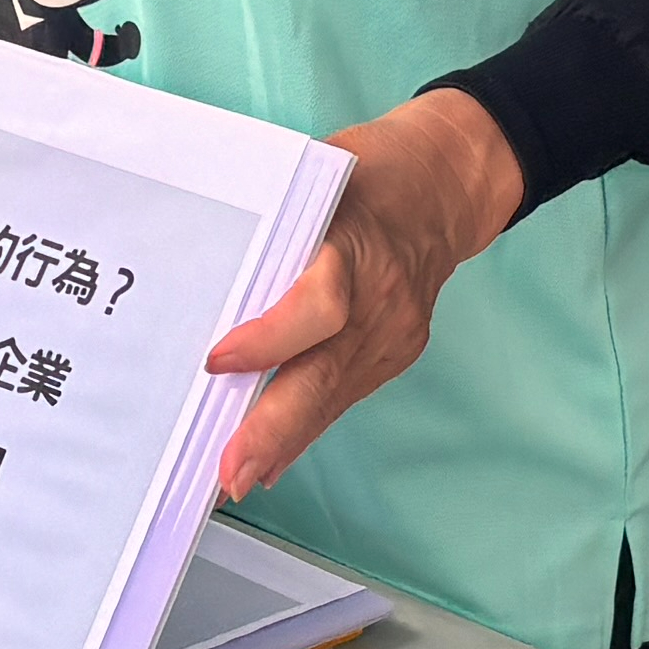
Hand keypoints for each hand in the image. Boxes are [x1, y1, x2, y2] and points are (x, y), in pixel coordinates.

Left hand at [200, 89, 524, 504]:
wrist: (447, 185)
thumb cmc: (369, 172)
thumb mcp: (313, 178)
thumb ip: (270, 229)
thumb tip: (202, 281)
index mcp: (356, 244)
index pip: (318, 304)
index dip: (269, 339)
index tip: (218, 362)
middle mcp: (380, 299)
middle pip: (324, 372)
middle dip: (273, 427)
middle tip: (230, 470)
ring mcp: (394, 332)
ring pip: (333, 395)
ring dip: (283, 441)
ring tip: (236, 476)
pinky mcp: (398, 351)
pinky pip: (345, 394)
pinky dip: (307, 425)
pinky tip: (272, 457)